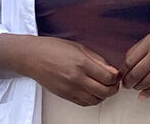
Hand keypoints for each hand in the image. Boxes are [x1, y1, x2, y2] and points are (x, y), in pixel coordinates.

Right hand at [0, 35, 120, 106]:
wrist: (32, 57)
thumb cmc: (53, 48)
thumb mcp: (79, 47)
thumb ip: (97, 59)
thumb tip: (112, 70)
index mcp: (81, 63)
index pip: (108, 77)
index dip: (116, 77)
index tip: (117, 74)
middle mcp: (76, 78)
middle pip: (104, 91)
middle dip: (114, 88)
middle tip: (115, 83)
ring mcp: (70, 89)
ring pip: (95, 100)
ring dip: (104, 95)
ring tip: (105, 87)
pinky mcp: (64, 95)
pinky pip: (84, 103)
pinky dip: (93, 100)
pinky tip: (93, 92)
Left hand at [120, 17, 149, 98]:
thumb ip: (144, 45)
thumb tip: (131, 60)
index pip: (130, 59)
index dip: (124, 70)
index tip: (122, 73)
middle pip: (136, 73)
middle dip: (128, 81)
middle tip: (126, 84)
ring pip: (146, 81)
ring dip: (137, 87)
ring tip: (135, 87)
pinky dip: (149, 92)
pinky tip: (143, 94)